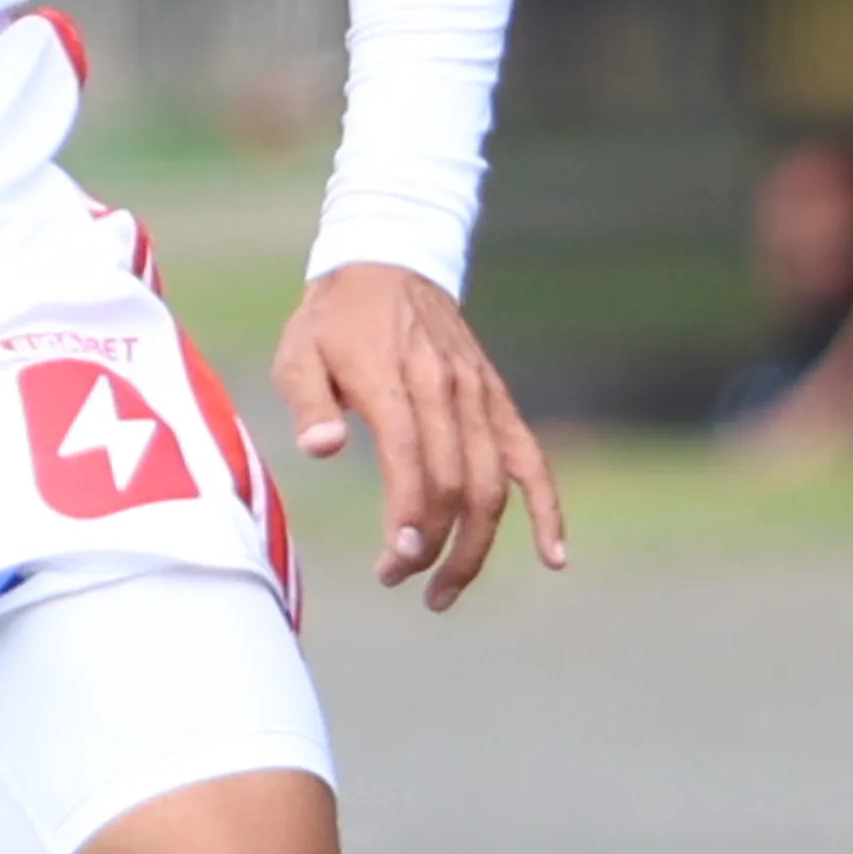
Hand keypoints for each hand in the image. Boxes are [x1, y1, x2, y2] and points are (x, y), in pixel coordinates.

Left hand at [273, 261, 567, 609]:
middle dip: (433, 544)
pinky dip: (547, 507)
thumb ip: (308, 404)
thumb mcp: (298, 354)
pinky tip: (553, 556)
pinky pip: (531, 458)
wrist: (388, 262)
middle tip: (397, 580)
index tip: (395, 562)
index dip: (410, 517)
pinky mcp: (496, 399)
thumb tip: (321, 450)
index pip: (412, 460)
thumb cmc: (333, 321)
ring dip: (476, 545)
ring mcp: (478, 394)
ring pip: (493, 483)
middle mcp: (445, 389)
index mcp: (394, 380)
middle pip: (455, 483)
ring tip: (442, 591)